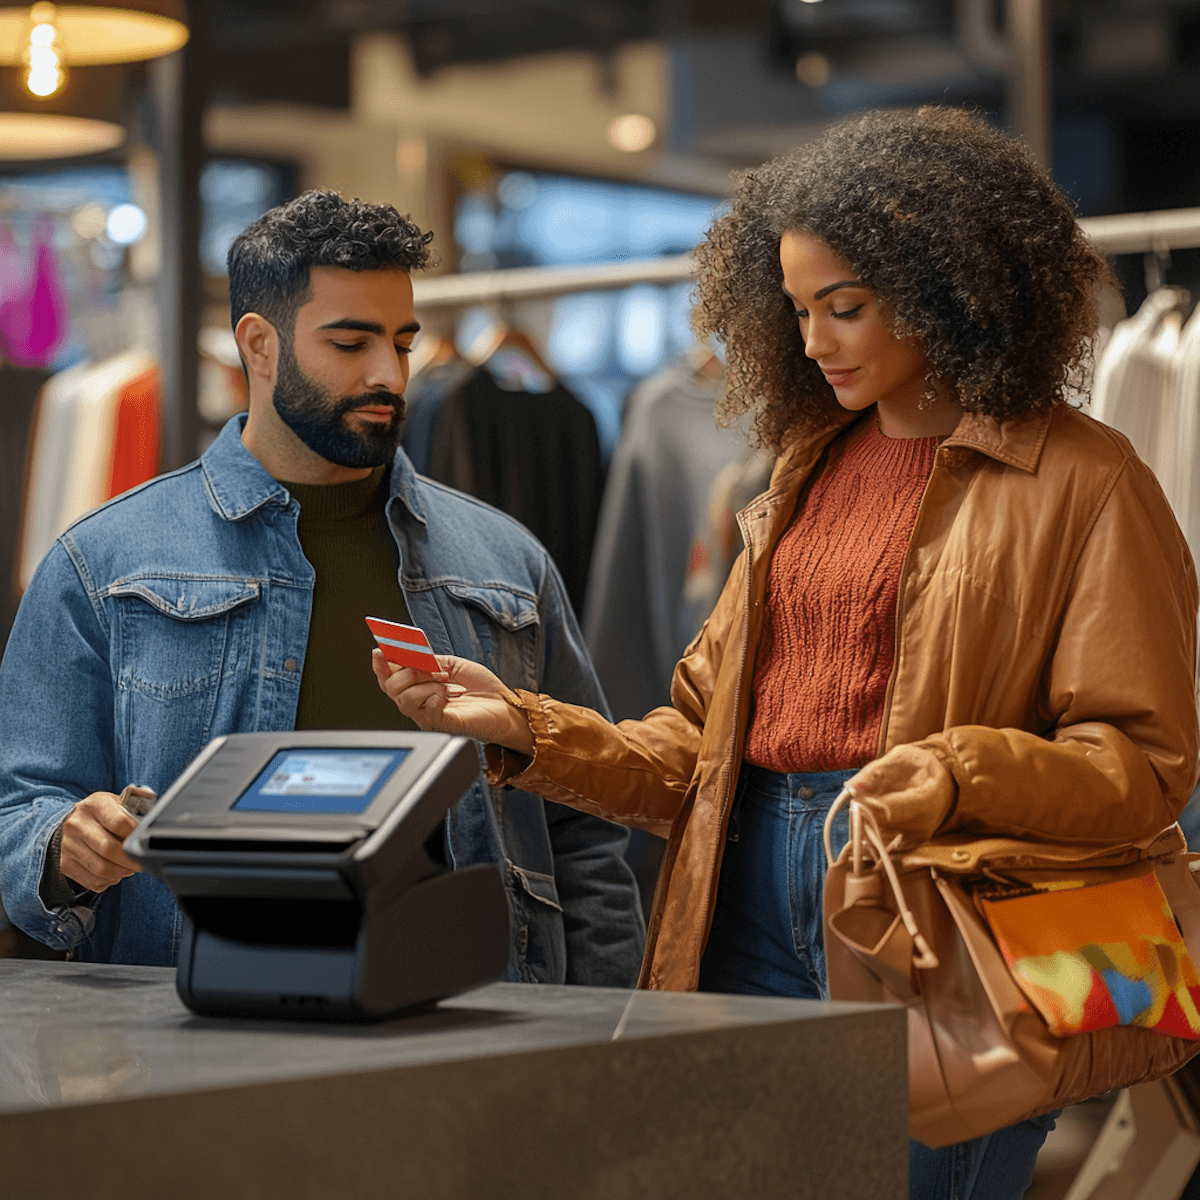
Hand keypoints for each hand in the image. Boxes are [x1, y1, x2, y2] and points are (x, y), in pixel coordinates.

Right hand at [59, 792, 140, 891]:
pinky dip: (109, 880)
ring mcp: (68, 845)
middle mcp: (77, 824)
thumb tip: (151, 827)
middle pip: (109, 849)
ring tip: (129, 867)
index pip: (119, 823)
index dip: (135, 835)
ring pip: (102, 868)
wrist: (74, 822)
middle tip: (140, 862)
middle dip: (130, 859)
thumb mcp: (119, 804)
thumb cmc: (105, 814)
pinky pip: (93, 880)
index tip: (143, 841)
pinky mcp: (65, 863)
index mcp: (94, 804)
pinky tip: (115, 871)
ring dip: (122, 872)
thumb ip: (136, 812)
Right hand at [372, 650, 535, 754]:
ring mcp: (429, 716)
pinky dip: (436, 697)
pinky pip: (427, 712)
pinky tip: (450, 693)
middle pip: (391, 689)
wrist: (504, 705)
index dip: (380, 664)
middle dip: (406, 672)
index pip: (388, 678)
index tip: (379, 650)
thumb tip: (411, 653)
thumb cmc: (480, 688)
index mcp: (418, 688)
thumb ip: (430, 660)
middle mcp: (419, 704)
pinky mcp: (443, 724)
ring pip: (405, 701)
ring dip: (425, 684)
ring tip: (445, 680)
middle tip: (427, 666)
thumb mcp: (453, 665)